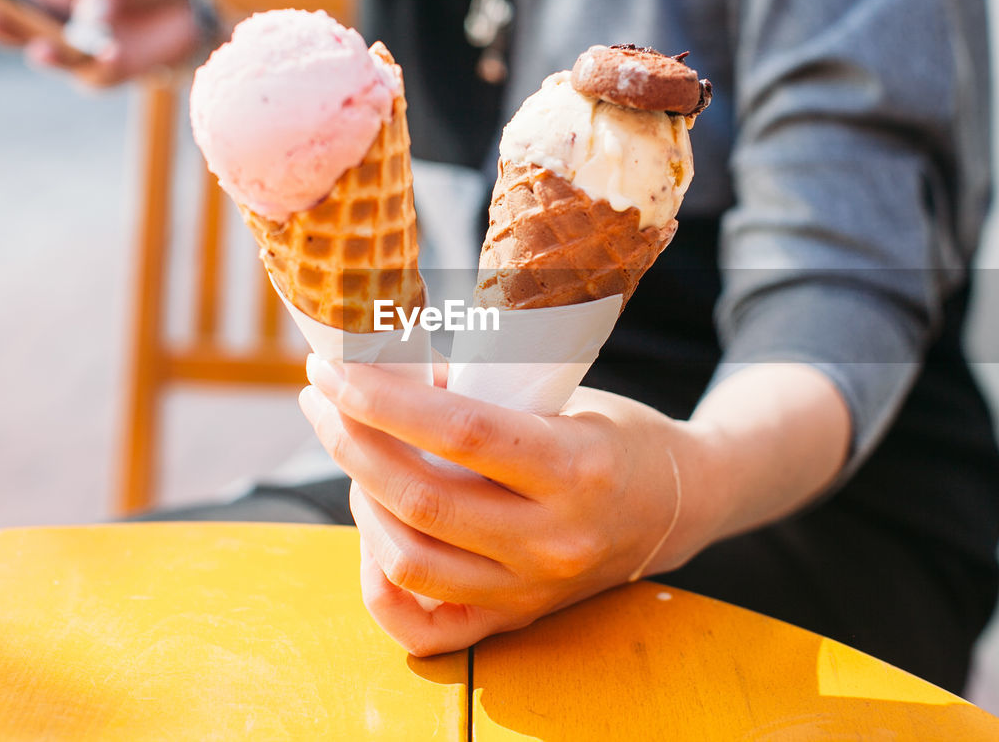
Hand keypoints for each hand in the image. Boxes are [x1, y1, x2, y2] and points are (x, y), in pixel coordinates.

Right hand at [0, 0, 204, 86]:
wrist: (185, 13)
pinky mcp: (98, 76)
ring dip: (40, 51)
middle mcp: (40, 22)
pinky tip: (106, 49)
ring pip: (41, 55)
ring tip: (42, 45)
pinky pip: (93, 73)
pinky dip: (99, 61)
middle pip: (1, 25)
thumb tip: (89, 20)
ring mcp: (67, 54)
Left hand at [298, 357, 695, 656]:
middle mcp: (554, 539)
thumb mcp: (566, 395)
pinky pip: (426, 627)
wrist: (677, 504)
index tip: (335, 370)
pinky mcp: (517, 617)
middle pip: (421, 498)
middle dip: (351, 442)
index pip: (462, 432)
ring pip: (409, 561)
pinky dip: (380, 584)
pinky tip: (371, 531)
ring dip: (358, 500)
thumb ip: (482, 391)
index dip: (385, 399)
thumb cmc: (615, 435)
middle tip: (321, 401)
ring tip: (353, 455)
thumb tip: (389, 373)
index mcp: (577, 467)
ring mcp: (534, 588)